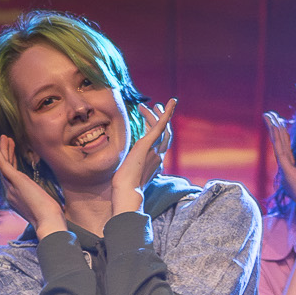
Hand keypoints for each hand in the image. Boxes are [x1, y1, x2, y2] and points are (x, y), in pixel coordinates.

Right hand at [0, 134, 66, 236]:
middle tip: (5, 140)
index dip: (11, 163)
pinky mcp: (14, 181)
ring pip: (3, 164)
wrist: (48, 223)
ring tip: (2, 136)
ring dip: (2, 149)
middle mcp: (10, 193)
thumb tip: (49, 203)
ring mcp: (10, 187)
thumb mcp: (45, 208)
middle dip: (6, 154)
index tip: (13, 152)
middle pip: (5, 170)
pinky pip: (2, 163)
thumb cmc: (51, 218)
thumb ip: (41, 203)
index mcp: (16, 199)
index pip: (11, 178)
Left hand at [110, 98, 175, 214]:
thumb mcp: (129, 175)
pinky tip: (171, 102)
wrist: (126, 192)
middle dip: (161, 119)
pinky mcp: (148, 145)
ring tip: (146, 105)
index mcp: (154, 163)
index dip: (156, 130)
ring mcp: (155, 150)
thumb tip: (124, 170)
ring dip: (158, 114)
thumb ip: (132, 168)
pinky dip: (167, 113)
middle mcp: (158, 156)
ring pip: (162, 128)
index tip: (149, 120)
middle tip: (155, 106)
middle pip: (165, 134)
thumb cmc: (124, 188)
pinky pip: (160, 126)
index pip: (159, 143)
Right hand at [264, 113, 295, 234]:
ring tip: (270, 116)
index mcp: (291, 177)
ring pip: (278, 147)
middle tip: (269, 115)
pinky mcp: (288, 173)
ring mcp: (286, 173)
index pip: (285, 153)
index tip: (279, 125)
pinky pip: (282, 152)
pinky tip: (277, 127)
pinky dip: (279, 139)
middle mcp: (286, 174)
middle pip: (279, 147)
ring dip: (274, 130)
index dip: (281, 138)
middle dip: (274, 130)